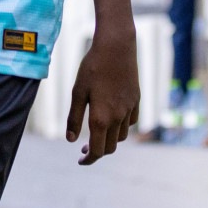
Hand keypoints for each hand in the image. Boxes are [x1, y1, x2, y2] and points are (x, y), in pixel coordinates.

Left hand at [66, 27, 138, 164]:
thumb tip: (71, 140)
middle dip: (97, 151)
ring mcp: (129, 109)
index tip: (80, 161)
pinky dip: (121, 126)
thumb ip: (74, 117)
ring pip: (121, 136)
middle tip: (84, 148)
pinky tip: (113, 118)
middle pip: (110, 147)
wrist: (116, 46)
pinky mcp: (137, 100)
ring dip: (109, 139)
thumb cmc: (93, 67)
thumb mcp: (78, 91)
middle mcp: (118, 117)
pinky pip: (131, 122)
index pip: (97, 151)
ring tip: (97, 132)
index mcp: (101, 118)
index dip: (88, 160)